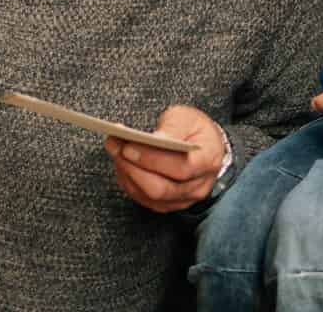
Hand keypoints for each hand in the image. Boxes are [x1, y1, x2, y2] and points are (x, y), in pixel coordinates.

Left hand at [105, 105, 225, 213]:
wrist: (204, 147)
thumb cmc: (195, 130)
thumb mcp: (187, 118)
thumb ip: (172, 128)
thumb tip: (155, 138)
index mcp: (207, 162)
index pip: (181, 168)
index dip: (152, 160)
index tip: (129, 146)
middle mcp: (197, 187)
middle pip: (160, 188)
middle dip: (133, 168)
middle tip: (116, 147)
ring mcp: (182, 200)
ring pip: (149, 196)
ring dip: (127, 173)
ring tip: (115, 149)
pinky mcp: (167, 204)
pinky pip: (143, 199)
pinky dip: (128, 180)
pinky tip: (122, 162)